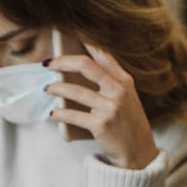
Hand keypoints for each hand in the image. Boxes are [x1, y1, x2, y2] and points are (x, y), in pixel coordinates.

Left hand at [46, 43, 158, 168]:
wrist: (138, 153)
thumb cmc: (127, 124)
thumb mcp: (126, 98)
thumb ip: (109, 82)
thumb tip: (75, 70)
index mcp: (124, 80)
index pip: (102, 53)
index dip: (84, 41)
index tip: (68, 33)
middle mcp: (118, 90)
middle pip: (85, 65)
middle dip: (62, 61)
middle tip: (47, 64)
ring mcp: (110, 108)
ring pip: (75, 91)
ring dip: (56, 88)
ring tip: (47, 89)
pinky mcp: (101, 125)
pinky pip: (73, 115)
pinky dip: (59, 113)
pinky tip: (53, 113)